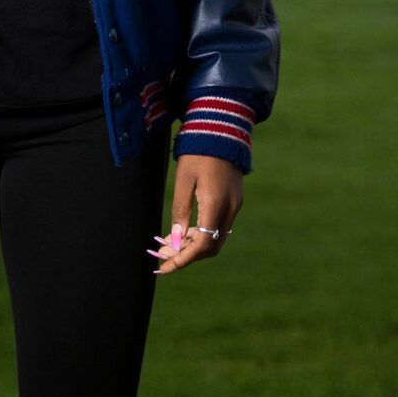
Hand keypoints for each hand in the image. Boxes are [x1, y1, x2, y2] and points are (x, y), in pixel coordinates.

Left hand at [148, 154, 241, 273]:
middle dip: (187, 256)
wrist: (221, 129)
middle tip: (162, 257)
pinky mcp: (234, 200)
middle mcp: (230, 208)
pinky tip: (184, 232)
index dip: (183, 260)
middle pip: (211, 246)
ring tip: (168, 245)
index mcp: (216, 204)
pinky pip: (218, 226)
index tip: (164, 267)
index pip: (202, 245)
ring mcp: (235, 205)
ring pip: (215, 238)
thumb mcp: (183, 180)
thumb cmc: (198, 152)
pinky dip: (201, 234)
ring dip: (193, 246)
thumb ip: (180, 211)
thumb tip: (175, 241)